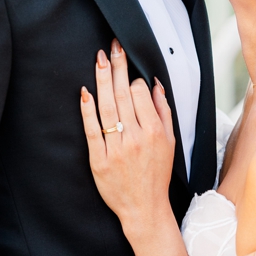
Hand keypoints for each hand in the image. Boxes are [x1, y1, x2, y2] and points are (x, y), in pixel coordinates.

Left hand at [79, 40, 176, 232]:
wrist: (144, 208)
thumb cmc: (157, 173)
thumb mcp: (170, 143)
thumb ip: (164, 112)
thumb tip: (155, 84)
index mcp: (154, 133)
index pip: (140, 95)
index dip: (133, 81)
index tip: (128, 72)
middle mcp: (135, 139)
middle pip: (122, 96)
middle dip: (117, 68)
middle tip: (112, 47)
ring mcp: (115, 149)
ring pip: (106, 109)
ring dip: (101, 81)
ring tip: (99, 59)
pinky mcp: (98, 160)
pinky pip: (91, 130)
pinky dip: (87, 110)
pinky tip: (84, 92)